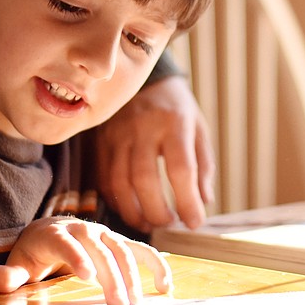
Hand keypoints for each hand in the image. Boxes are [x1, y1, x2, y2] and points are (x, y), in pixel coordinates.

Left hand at [0, 217, 172, 304]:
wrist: (50, 233)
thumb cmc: (33, 255)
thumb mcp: (18, 265)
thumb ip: (7, 275)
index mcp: (54, 233)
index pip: (67, 243)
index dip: (77, 257)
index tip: (87, 276)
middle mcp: (83, 228)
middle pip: (100, 249)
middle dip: (110, 276)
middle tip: (117, 304)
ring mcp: (104, 234)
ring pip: (122, 250)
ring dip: (132, 276)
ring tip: (134, 303)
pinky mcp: (119, 243)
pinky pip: (140, 251)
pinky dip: (155, 266)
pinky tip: (164, 286)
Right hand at [95, 75, 214, 230]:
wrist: (144, 80)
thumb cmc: (177, 109)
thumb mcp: (198, 130)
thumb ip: (203, 166)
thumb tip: (204, 202)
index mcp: (174, 123)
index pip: (180, 168)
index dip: (187, 201)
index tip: (194, 222)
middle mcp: (142, 127)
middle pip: (143, 178)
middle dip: (157, 210)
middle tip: (169, 224)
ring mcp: (117, 134)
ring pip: (119, 182)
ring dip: (134, 211)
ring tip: (150, 224)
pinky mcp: (101, 142)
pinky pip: (105, 179)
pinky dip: (117, 202)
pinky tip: (132, 210)